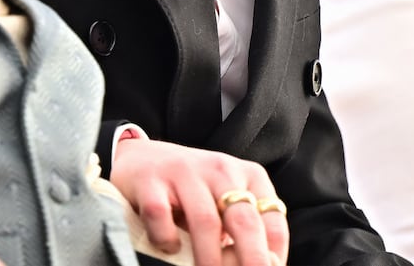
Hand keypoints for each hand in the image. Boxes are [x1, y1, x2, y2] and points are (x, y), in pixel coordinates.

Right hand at [109, 138, 287, 265]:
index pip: (273, 221)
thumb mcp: (224, 205)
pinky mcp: (150, 179)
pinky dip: (167, 240)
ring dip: (210, 261)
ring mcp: (184, 171)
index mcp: (248, 175)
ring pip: (206, 222)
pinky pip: (161, 216)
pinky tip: (169, 246)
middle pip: (244, 221)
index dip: (273, 258)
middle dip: (251, 262)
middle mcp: (219, 169)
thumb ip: (243, 232)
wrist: (140, 157)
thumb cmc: (192, 192)